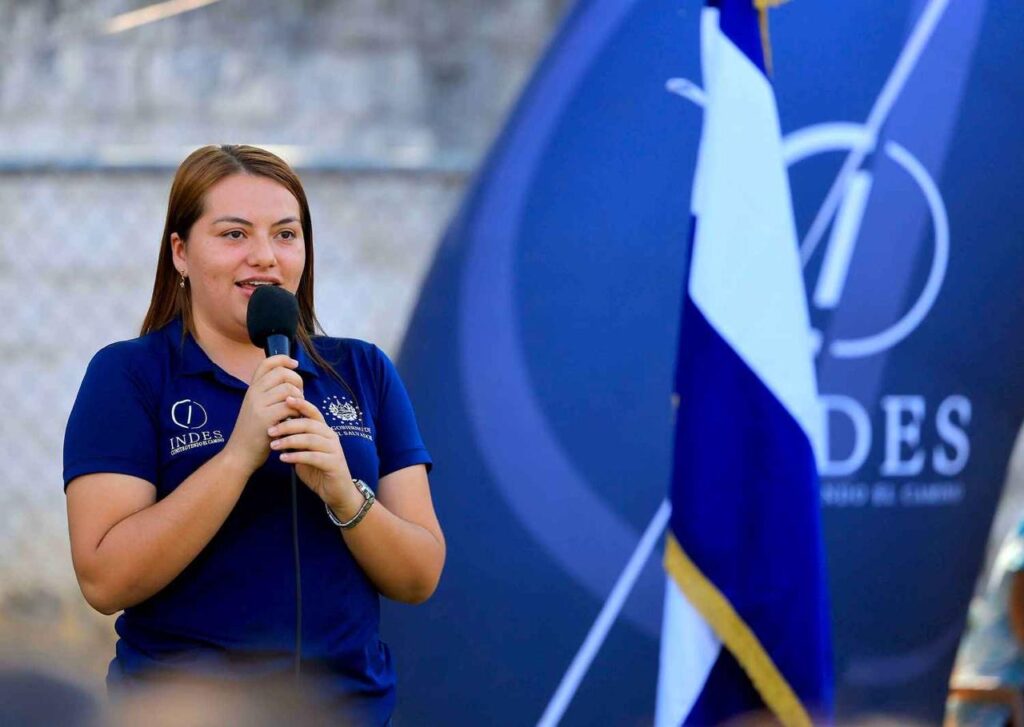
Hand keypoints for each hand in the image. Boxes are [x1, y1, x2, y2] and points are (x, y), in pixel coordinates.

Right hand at [224, 356, 302, 474]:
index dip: (283, 359)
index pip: (266, 363)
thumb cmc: (254, 433)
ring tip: (298, 409)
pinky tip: (295, 419)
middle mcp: (254, 393)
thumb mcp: (257, 409)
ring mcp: (258, 405)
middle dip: (297, 381)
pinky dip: (297, 412)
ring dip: (299, 398)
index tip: (295, 363)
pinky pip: (289, 406)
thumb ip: (269, 395)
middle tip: (300, 396)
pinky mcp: (265, 419)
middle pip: (282, 373)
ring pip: (288, 389)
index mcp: (252, 389)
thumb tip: (292, 383)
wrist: (239, 454)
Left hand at [269, 396, 361, 516]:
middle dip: (288, 425)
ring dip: (289, 441)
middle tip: (270, 430)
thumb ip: (295, 441)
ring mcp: (334, 450)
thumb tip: (276, 429)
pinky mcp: (334, 464)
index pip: (314, 412)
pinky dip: (297, 456)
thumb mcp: (304, 452)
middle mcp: (331, 437)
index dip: (301, 404)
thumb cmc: (318, 470)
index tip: (285, 400)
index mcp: (324, 431)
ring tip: (273, 445)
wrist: (336, 491)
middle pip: (310, 424)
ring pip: (310, 439)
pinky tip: (283, 459)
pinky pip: (313, 457)